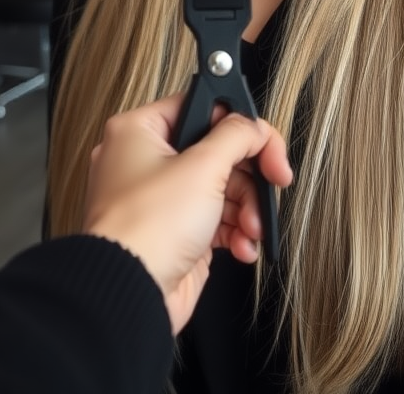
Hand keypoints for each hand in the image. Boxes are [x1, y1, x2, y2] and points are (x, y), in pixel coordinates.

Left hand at [80, 93, 292, 333]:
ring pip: (221, 188)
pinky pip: (215, 220)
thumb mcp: (202, 167)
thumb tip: (252, 126)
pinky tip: (243, 245)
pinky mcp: (173, 233)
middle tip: (274, 181)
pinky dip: (235, 231)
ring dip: (247, 207)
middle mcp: (145, 161)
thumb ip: (236, 136)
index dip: (237, 123)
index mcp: (139, 132)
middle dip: (250, 175)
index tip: (265, 142)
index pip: (200, 107)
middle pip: (216, 150)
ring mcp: (159, 199)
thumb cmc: (147, 228)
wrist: (129, 297)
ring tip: (252, 227)